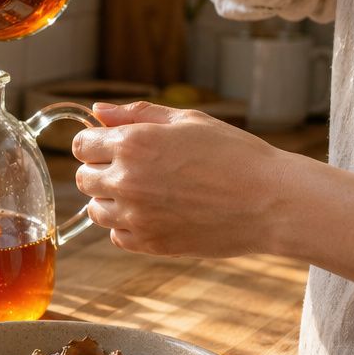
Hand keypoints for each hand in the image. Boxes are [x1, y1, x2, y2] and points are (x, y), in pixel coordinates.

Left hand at [70, 101, 293, 257]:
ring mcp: (135, 216)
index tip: (110, 146)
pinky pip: (117, 235)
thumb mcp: (187, 121)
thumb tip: (97, 111)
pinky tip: (156, 214)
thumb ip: (136, 114)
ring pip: (96, 210)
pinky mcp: (149, 243)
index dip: (94, 143)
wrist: (272, 202)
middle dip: (101, 170)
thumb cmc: (234, 154)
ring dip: (112, 200)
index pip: (81, 145)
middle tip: (135, 169)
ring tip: (148, 192)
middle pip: (84, 178)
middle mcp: (126, 180)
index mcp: (132, 144)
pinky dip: (128, 226)